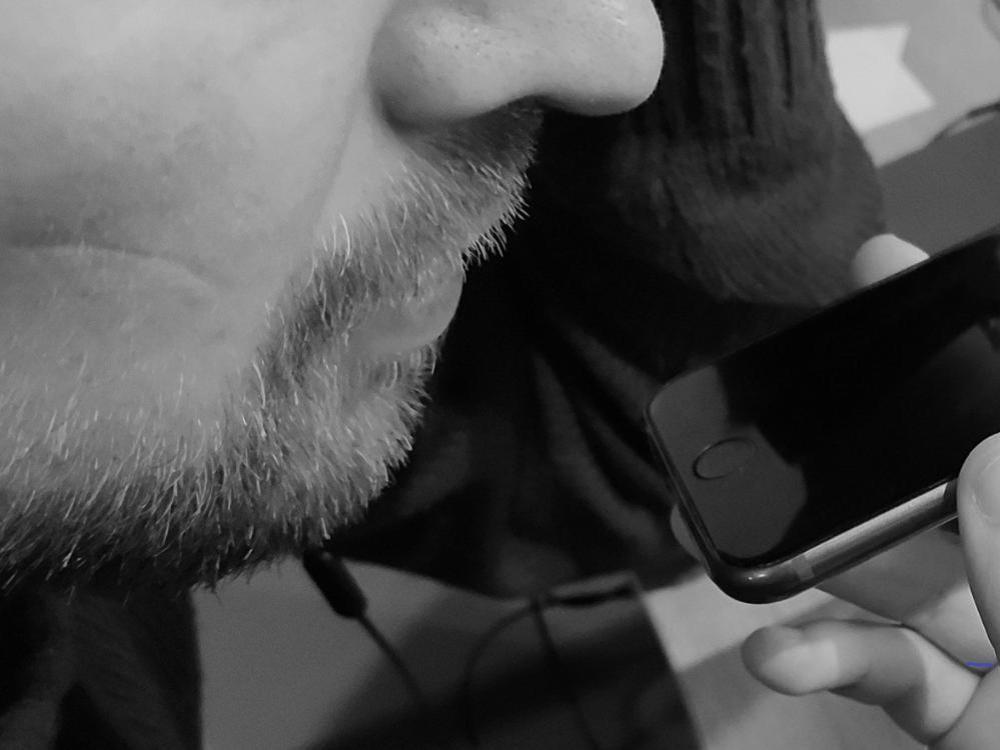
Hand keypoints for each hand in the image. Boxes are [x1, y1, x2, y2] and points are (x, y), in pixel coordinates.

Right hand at [669, 235, 999, 746]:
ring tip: (739, 547)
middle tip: (795, 404)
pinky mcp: (952, 709)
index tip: (902, 279)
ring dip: (822, 569)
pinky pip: (885, 667)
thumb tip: (982, 457)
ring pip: (906, 579)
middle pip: (958, 493)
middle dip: (873, 455)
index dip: (982, 355)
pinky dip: (826, 658)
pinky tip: (781, 657)